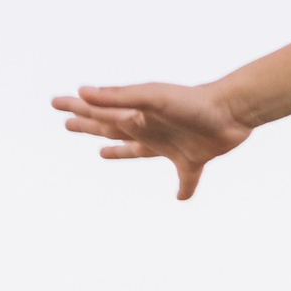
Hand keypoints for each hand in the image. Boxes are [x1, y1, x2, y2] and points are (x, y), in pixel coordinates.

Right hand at [54, 82, 250, 200]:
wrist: (233, 111)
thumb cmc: (193, 102)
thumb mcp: (152, 97)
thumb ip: (120, 97)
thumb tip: (83, 91)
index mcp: (136, 116)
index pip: (100, 112)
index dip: (78, 108)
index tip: (56, 103)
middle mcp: (150, 130)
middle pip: (111, 128)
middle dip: (89, 126)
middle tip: (68, 124)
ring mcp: (171, 144)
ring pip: (138, 151)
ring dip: (119, 152)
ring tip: (103, 154)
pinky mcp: (194, 159)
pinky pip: (187, 179)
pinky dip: (184, 189)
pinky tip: (180, 199)